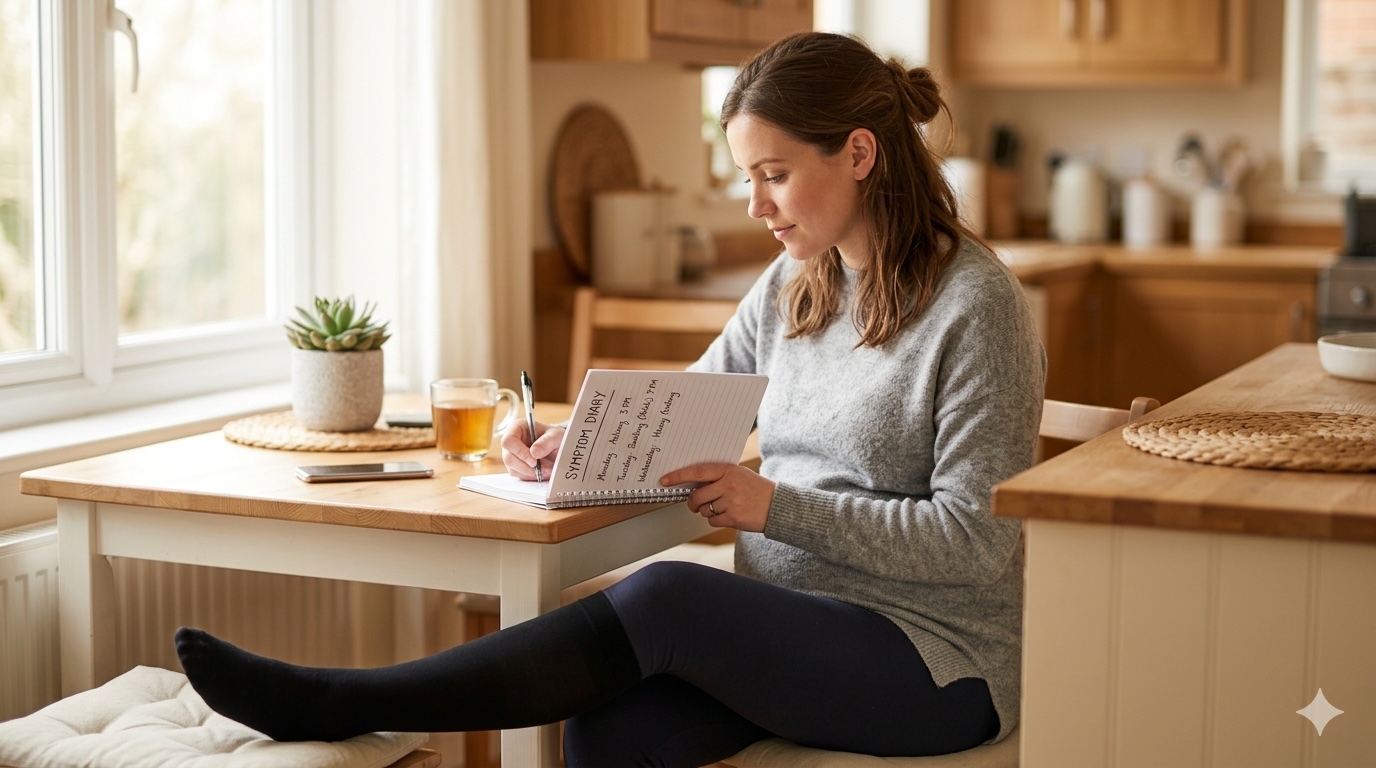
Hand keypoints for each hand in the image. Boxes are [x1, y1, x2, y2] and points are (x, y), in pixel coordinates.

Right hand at [501, 420, 563, 480]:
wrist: (557, 446)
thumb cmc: (553, 436)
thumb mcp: (556, 435)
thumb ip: (547, 442)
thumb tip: (534, 453)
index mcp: (517, 428)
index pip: (509, 441)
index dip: (520, 452)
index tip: (534, 461)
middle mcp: (511, 442)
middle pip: (508, 458)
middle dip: (526, 467)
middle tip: (542, 469)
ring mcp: (511, 455)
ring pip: (512, 469)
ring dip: (530, 473)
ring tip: (546, 470)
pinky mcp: (515, 466)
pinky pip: (519, 475)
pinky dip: (531, 476)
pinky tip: (541, 472)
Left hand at [659, 463, 774, 532]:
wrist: (779, 506)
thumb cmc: (757, 490)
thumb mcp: (740, 475)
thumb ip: (719, 477)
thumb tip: (692, 484)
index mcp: (729, 470)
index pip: (697, 471)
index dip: (678, 476)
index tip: (665, 480)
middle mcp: (729, 484)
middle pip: (697, 496)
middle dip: (693, 503)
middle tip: (695, 504)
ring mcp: (731, 501)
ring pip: (705, 510)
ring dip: (709, 511)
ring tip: (725, 507)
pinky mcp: (734, 517)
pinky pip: (713, 521)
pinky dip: (717, 520)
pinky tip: (729, 515)